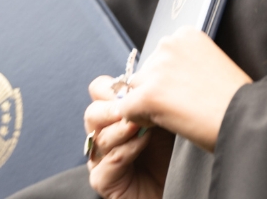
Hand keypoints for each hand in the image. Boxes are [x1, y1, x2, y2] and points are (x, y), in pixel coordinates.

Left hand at [83, 29, 251, 197]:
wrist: (246, 120)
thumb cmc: (234, 101)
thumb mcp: (210, 66)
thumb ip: (185, 64)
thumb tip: (165, 81)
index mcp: (185, 34)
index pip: (160, 57)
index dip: (168, 80)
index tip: (188, 93)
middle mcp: (168, 43)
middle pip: (146, 71)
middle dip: (156, 91)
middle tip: (182, 109)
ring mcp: (157, 68)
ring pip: (135, 89)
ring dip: (147, 105)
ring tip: (176, 117)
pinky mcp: (149, 94)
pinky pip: (127, 108)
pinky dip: (139, 121)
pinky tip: (163, 125)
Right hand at [84, 75, 171, 198]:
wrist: (174, 186)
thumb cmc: (168, 152)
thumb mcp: (160, 118)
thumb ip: (147, 101)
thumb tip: (146, 79)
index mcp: (110, 115)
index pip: (98, 91)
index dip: (113, 87)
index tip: (136, 87)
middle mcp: (100, 135)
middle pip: (92, 112)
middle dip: (112, 107)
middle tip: (133, 105)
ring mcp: (99, 158)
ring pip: (100, 135)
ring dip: (124, 127)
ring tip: (144, 123)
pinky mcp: (102, 180)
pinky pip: (110, 159)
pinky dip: (127, 148)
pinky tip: (143, 142)